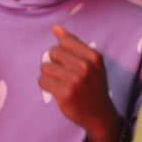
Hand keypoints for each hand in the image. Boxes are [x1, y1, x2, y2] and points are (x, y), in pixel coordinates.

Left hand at [40, 25, 119, 141]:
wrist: (99, 114)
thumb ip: (74, 44)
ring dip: (49, 75)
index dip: (62, 51)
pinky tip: (55, 90)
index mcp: (94, 57)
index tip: (68, 62)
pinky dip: (45, 85)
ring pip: (45, 67)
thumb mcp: (91, 63)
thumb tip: (56, 28)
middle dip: (54, 62)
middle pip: (53, 52)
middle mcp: (85, 67)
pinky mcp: (64, 93)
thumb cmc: (92, 86)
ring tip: (59, 82)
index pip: (65, 41)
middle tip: (63, 74)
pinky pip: (43, 81)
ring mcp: (75, 80)